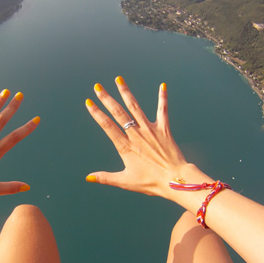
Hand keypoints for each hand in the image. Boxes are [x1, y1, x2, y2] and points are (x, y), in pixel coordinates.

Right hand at [85, 76, 209, 200]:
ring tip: (118, 79)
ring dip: (126, 92)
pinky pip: (163, 110)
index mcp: (125, 147)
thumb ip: (106, 178)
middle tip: (98, 87)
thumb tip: (88, 177)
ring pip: (135, 107)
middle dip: (107, 99)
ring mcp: (150, 130)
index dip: (97, 113)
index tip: (89, 102)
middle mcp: (136, 135)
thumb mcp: (125, 182)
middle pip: (118, 113)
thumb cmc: (151, 182)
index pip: (107, 126)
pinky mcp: (164, 129)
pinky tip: (163, 85)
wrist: (175, 179)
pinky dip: (162, 97)